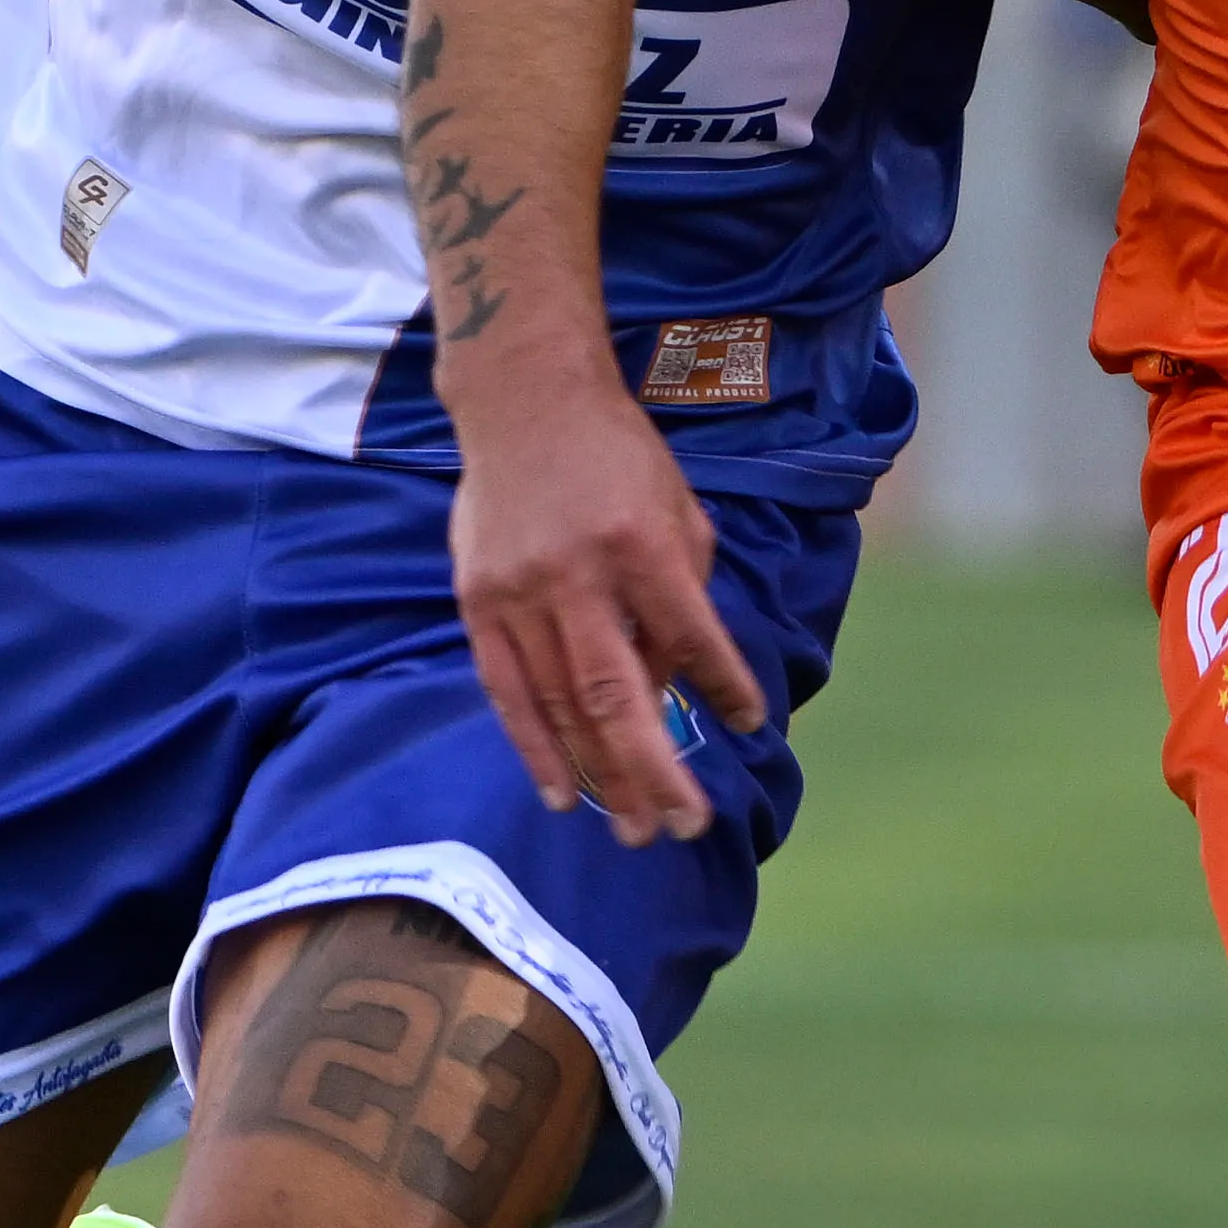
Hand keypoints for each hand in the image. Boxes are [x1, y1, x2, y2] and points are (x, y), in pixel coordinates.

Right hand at [448, 359, 763, 841]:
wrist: (523, 399)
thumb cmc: (616, 457)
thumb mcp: (675, 507)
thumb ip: (683, 592)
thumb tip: (677, 686)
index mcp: (639, 543)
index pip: (690, 636)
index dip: (722, 687)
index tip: (749, 726)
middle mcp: (577, 574)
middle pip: (618, 696)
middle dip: (655, 771)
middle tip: (683, 826)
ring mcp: (520, 593)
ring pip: (562, 707)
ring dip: (601, 775)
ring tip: (633, 828)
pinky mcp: (479, 602)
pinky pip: (509, 693)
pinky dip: (536, 748)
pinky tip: (563, 792)